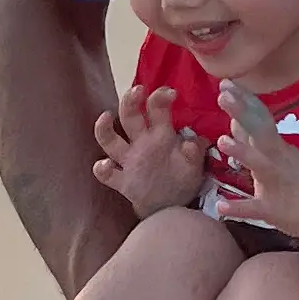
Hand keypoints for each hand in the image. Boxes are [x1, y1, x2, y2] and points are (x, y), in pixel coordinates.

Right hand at [89, 84, 210, 217]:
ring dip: (105, 128)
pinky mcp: (122, 182)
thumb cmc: (181, 180)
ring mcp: (128, 162)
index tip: (171, 93)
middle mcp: (140, 144)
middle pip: (128, 116)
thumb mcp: (193, 165)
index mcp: (159, 135)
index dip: (160, 97)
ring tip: (105, 116)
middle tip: (138, 90)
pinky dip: (103, 169)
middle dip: (131, 101)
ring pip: (109, 140)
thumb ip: (194, 153)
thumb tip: (195, 141)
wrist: (169, 209)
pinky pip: (107, 175)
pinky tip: (104, 164)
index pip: (155, 108)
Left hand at [213, 81, 298, 244]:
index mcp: (277, 147)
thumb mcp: (281, 156)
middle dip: (242, 113)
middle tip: (223, 95)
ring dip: (242, 152)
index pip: (260, 118)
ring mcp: (277, 183)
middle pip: (260, 131)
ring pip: (260, 165)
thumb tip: (235, 120)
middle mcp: (278, 160)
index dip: (244, 100)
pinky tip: (220, 206)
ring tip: (221, 140)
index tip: (225, 82)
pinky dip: (238, 207)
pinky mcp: (275, 210)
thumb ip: (256, 140)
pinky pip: (256, 208)